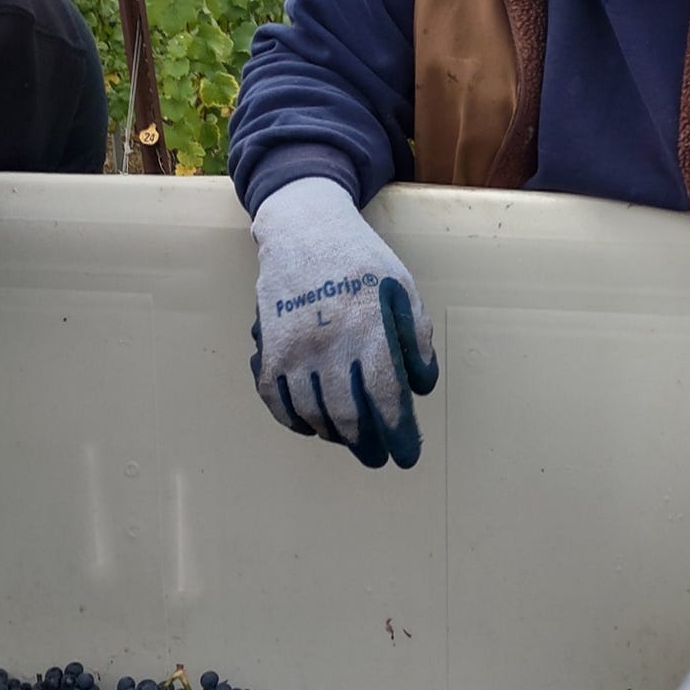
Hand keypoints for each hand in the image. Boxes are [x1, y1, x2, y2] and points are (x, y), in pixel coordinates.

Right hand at [249, 177, 438, 469]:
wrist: (305, 230)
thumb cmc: (361, 260)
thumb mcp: (403, 288)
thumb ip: (416, 336)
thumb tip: (419, 385)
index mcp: (369, 327)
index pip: (384, 396)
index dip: (397, 432)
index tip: (407, 455)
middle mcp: (330, 343)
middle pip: (347, 414)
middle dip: (367, 445)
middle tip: (379, 458)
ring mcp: (294, 347)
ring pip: (311, 412)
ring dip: (333, 434)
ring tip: (350, 439)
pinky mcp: (269, 347)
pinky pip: (275, 398)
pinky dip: (293, 420)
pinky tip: (312, 426)